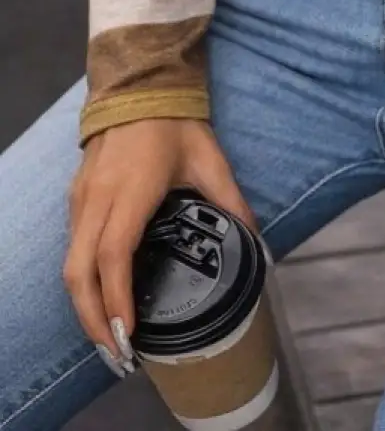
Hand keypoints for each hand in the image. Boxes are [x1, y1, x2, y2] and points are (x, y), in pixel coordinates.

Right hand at [64, 119, 255, 373]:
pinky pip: (72, 247)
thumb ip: (232, 202)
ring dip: (84, 305)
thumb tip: (260, 241)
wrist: (140, 84)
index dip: (118, 299)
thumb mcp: (211, 160)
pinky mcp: (77, 196)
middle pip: (80, 272)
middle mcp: (98, 198)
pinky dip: (82, 281)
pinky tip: (101, 298)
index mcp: (131, 190)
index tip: (130, 333)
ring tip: (109, 338)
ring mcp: (82, 197)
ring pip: (70, 263)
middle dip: (94, 319)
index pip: (114, 255)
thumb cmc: (176, 122)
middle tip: (119, 353)